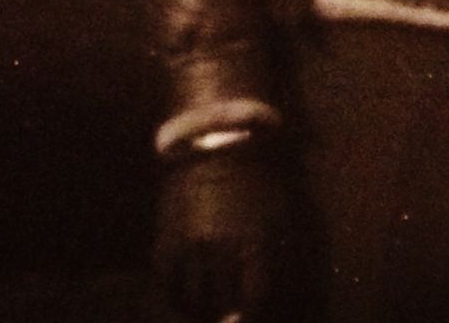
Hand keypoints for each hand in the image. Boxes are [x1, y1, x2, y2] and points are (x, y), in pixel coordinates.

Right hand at [153, 144, 295, 322]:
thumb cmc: (259, 180)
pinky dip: (177, 297)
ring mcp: (189, 246)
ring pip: (193, 299)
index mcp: (254, 241)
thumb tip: (278, 294)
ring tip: (211, 308)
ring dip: (204, 310)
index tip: (254, 314)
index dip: (255, 313)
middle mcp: (220, 248)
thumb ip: (280, 255)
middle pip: (223, 304)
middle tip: (233, 313)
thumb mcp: (281, 213)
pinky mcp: (166, 239)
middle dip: (230, 313)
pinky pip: (168, 284)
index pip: (254, 300)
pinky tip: (188, 299)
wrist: (218, 142)